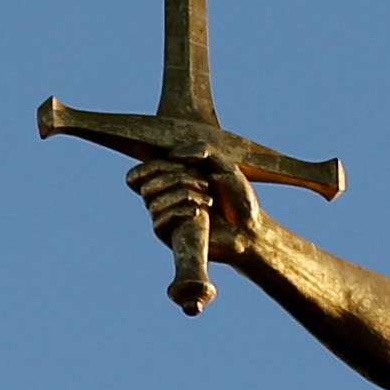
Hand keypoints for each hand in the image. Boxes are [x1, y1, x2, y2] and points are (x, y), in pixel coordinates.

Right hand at [124, 142, 266, 264]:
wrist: (252, 230)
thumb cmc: (240, 199)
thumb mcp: (225, 166)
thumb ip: (202, 151)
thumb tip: (172, 154)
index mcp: (172, 180)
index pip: (138, 174)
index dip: (153, 167)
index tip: (183, 165)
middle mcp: (166, 199)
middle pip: (145, 185)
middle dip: (174, 178)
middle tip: (205, 183)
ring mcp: (168, 219)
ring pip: (152, 202)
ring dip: (181, 194)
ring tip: (209, 199)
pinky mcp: (173, 237)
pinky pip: (159, 221)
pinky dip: (179, 211)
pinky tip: (199, 212)